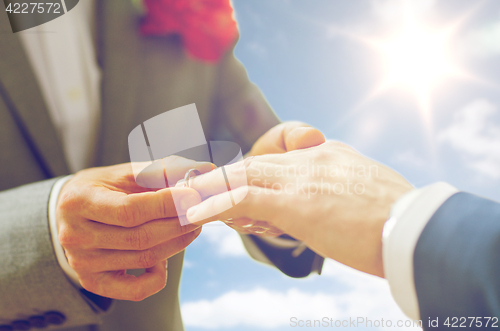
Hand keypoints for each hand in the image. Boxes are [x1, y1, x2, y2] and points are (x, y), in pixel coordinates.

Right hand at [56, 157, 211, 300]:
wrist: (69, 212)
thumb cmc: (102, 188)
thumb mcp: (125, 172)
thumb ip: (162, 171)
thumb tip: (204, 170)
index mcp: (80, 201)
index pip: (130, 210)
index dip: (166, 206)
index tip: (193, 197)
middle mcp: (75, 235)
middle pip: (140, 237)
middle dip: (178, 225)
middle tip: (200, 213)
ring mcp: (82, 262)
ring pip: (143, 259)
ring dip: (177, 243)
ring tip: (191, 227)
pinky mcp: (93, 282)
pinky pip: (135, 290)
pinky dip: (158, 277)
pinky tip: (164, 256)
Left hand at [185, 142, 412, 276]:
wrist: (417, 231)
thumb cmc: (397, 222)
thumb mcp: (364, 195)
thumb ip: (340, 192)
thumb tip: (329, 205)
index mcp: (327, 155)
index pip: (276, 161)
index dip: (248, 176)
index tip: (229, 191)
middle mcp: (310, 159)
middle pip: (252, 164)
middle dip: (219, 179)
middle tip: (191, 192)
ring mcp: (301, 178)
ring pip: (241, 175)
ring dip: (208, 189)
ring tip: (181, 200)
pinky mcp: (294, 202)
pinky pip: (241, 197)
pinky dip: (213, 203)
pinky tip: (191, 211)